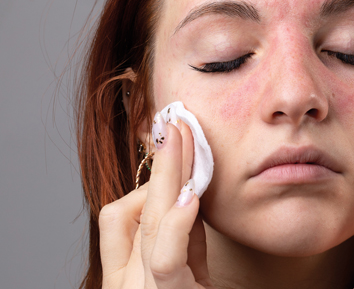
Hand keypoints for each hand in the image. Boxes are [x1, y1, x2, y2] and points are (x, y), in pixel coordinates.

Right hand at [97, 119, 214, 287]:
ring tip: (185, 140)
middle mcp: (123, 281)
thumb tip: (187, 189)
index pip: (118, 213)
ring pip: (148, 222)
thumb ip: (184, 236)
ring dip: (169, 175)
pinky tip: (188, 197)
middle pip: (132, 207)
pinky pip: (165, 258)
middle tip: (177, 125)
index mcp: (123, 272)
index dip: (147, 176)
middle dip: (161, 163)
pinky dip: (177, 224)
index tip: (172, 142)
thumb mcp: (190, 270)